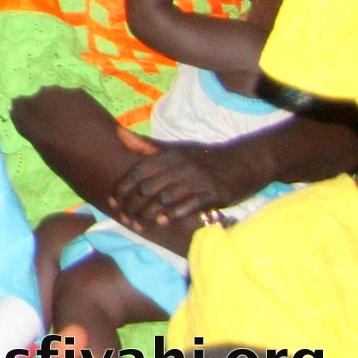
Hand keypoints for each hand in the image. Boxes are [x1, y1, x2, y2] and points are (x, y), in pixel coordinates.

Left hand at [103, 137, 259, 246]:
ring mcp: (198, 180)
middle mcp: (180, 166)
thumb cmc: (203, 158)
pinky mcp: (214, 193)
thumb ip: (146, 145)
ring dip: (148, 214)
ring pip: (165, 198)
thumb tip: (117, 131)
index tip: (113, 202)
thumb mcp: (176, 148)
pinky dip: (173, 214)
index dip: (122, 188)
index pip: (137, 172)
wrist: (244, 162)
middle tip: (124, 219)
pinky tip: (162, 222)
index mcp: (168, 155)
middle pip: (147, 188)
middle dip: (132, 205)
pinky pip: (189, 205)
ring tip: (138, 225)